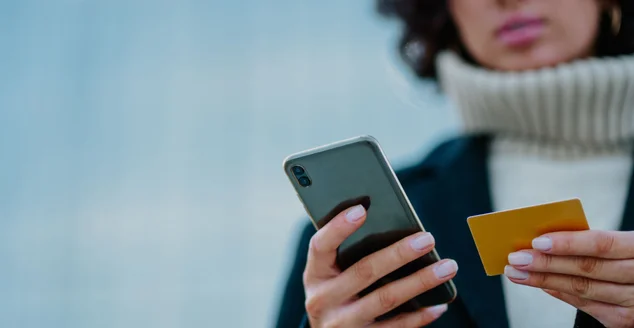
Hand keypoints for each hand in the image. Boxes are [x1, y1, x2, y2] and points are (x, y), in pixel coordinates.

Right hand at [303, 204, 457, 327]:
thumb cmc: (337, 294)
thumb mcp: (330, 275)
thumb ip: (348, 253)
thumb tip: (392, 226)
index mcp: (314, 274)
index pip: (320, 246)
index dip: (338, 227)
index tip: (361, 209)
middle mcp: (322, 299)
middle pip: (364, 271)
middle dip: (399, 253)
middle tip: (427, 238)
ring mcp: (341, 323)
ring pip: (385, 298)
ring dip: (420, 281)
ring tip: (446, 266)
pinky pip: (395, 327)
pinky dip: (419, 316)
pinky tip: (438, 304)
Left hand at [504, 230, 633, 327]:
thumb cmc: (629, 256)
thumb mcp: (623, 244)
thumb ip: (594, 242)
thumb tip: (545, 239)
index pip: (601, 244)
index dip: (568, 243)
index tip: (536, 241)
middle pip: (586, 269)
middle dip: (546, 263)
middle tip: (516, 258)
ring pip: (582, 289)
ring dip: (544, 280)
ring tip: (517, 272)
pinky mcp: (624, 319)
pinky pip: (586, 306)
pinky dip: (561, 293)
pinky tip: (541, 285)